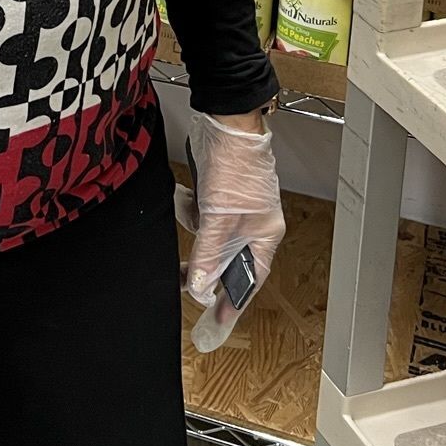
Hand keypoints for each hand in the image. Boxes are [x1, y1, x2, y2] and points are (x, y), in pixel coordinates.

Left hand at [174, 108, 284, 354]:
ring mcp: (236, 208)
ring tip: (188, 207)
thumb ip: (209, 254)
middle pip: (226, 258)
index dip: (231, 304)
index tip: (215, 327)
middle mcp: (253, 224)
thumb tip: (201, 288)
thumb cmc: (235, 164)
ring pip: (209, 235)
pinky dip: (190, 207)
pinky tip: (185, 193)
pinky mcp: (219, 192)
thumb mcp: (218, 216)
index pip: (248, 280)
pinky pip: (201, 214)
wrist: (225, 118)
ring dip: (194, 226)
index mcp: (264, 234)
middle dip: (203, 262)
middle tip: (181, 282)